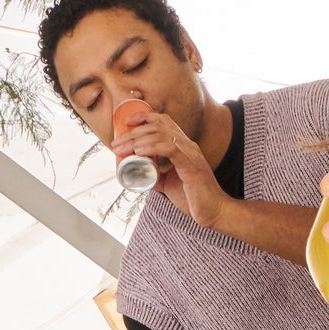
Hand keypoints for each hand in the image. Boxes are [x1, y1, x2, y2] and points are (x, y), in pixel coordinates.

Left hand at [112, 108, 226, 229]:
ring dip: (137, 139)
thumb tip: (137, 172)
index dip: (143, 117)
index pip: (163, 121)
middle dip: (133, 131)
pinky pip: (170, 148)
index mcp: (183, 146)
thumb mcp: (168, 183)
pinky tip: (139, 151)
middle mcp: (187, 145)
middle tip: (116, 143)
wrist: (213, 212)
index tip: (126, 124)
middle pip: (157, 126)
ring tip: (122, 148)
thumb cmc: (193, 199)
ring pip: (160, 135)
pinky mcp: (191, 165)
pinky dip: (152, 147)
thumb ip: (155, 174)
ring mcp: (190, 153)